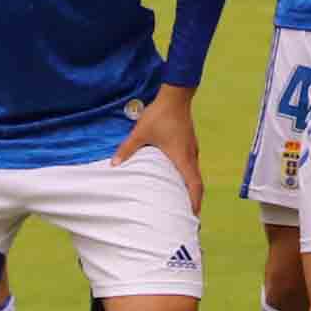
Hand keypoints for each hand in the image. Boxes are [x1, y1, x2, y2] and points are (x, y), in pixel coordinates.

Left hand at [117, 81, 202, 210]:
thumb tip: (113, 165)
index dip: (195, 202)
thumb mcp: (140, 133)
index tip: (193, 216)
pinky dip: (188, 175)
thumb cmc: (160, 115)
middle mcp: (190, 155)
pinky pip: (191, 164)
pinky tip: (178, 177)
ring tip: (183, 199)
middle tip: (189, 215)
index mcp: (182, 157)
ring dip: (191, 187)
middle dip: (195, 200)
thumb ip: (127, 149)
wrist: (175, 95)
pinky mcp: (189, 142)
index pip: (194, 184)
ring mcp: (192, 148)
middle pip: (197, 183)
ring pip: (194, 173)